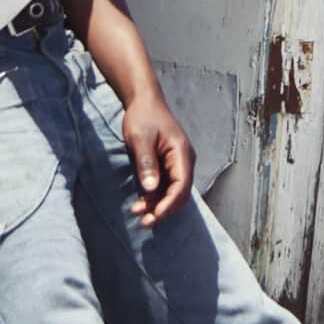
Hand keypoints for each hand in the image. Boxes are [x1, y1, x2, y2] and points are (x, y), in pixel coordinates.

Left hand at [120, 89, 194, 226]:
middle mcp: (183, 161)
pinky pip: (165, 187)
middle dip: (164, 209)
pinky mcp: (167, 166)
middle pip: (179, 193)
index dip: (170, 203)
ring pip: (172, 192)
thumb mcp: (141, 139)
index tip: (155, 215)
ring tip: (139, 215)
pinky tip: (141, 205)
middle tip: (145, 222)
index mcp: (182, 153)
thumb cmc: (143, 116)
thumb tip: (150, 189)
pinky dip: (154, 198)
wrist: (143, 101)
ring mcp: (176, 164)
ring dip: (158, 205)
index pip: (182, 185)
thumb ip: (146, 163)